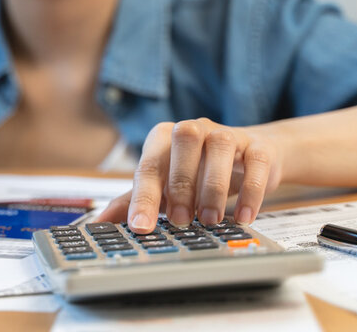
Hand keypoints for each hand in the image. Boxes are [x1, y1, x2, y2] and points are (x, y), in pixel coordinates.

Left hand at [97, 118, 284, 232]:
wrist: (250, 158)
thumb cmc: (198, 171)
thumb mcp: (165, 184)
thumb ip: (134, 200)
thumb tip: (98, 222)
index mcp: (165, 138)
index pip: (149, 165)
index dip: (143, 197)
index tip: (140, 227)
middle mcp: (195, 129)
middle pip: (183, 142)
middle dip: (180, 184)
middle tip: (181, 221)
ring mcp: (228, 134)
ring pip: (220, 147)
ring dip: (213, 186)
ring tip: (210, 220)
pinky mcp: (258, 147)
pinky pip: (255, 162)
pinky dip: (250, 191)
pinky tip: (243, 217)